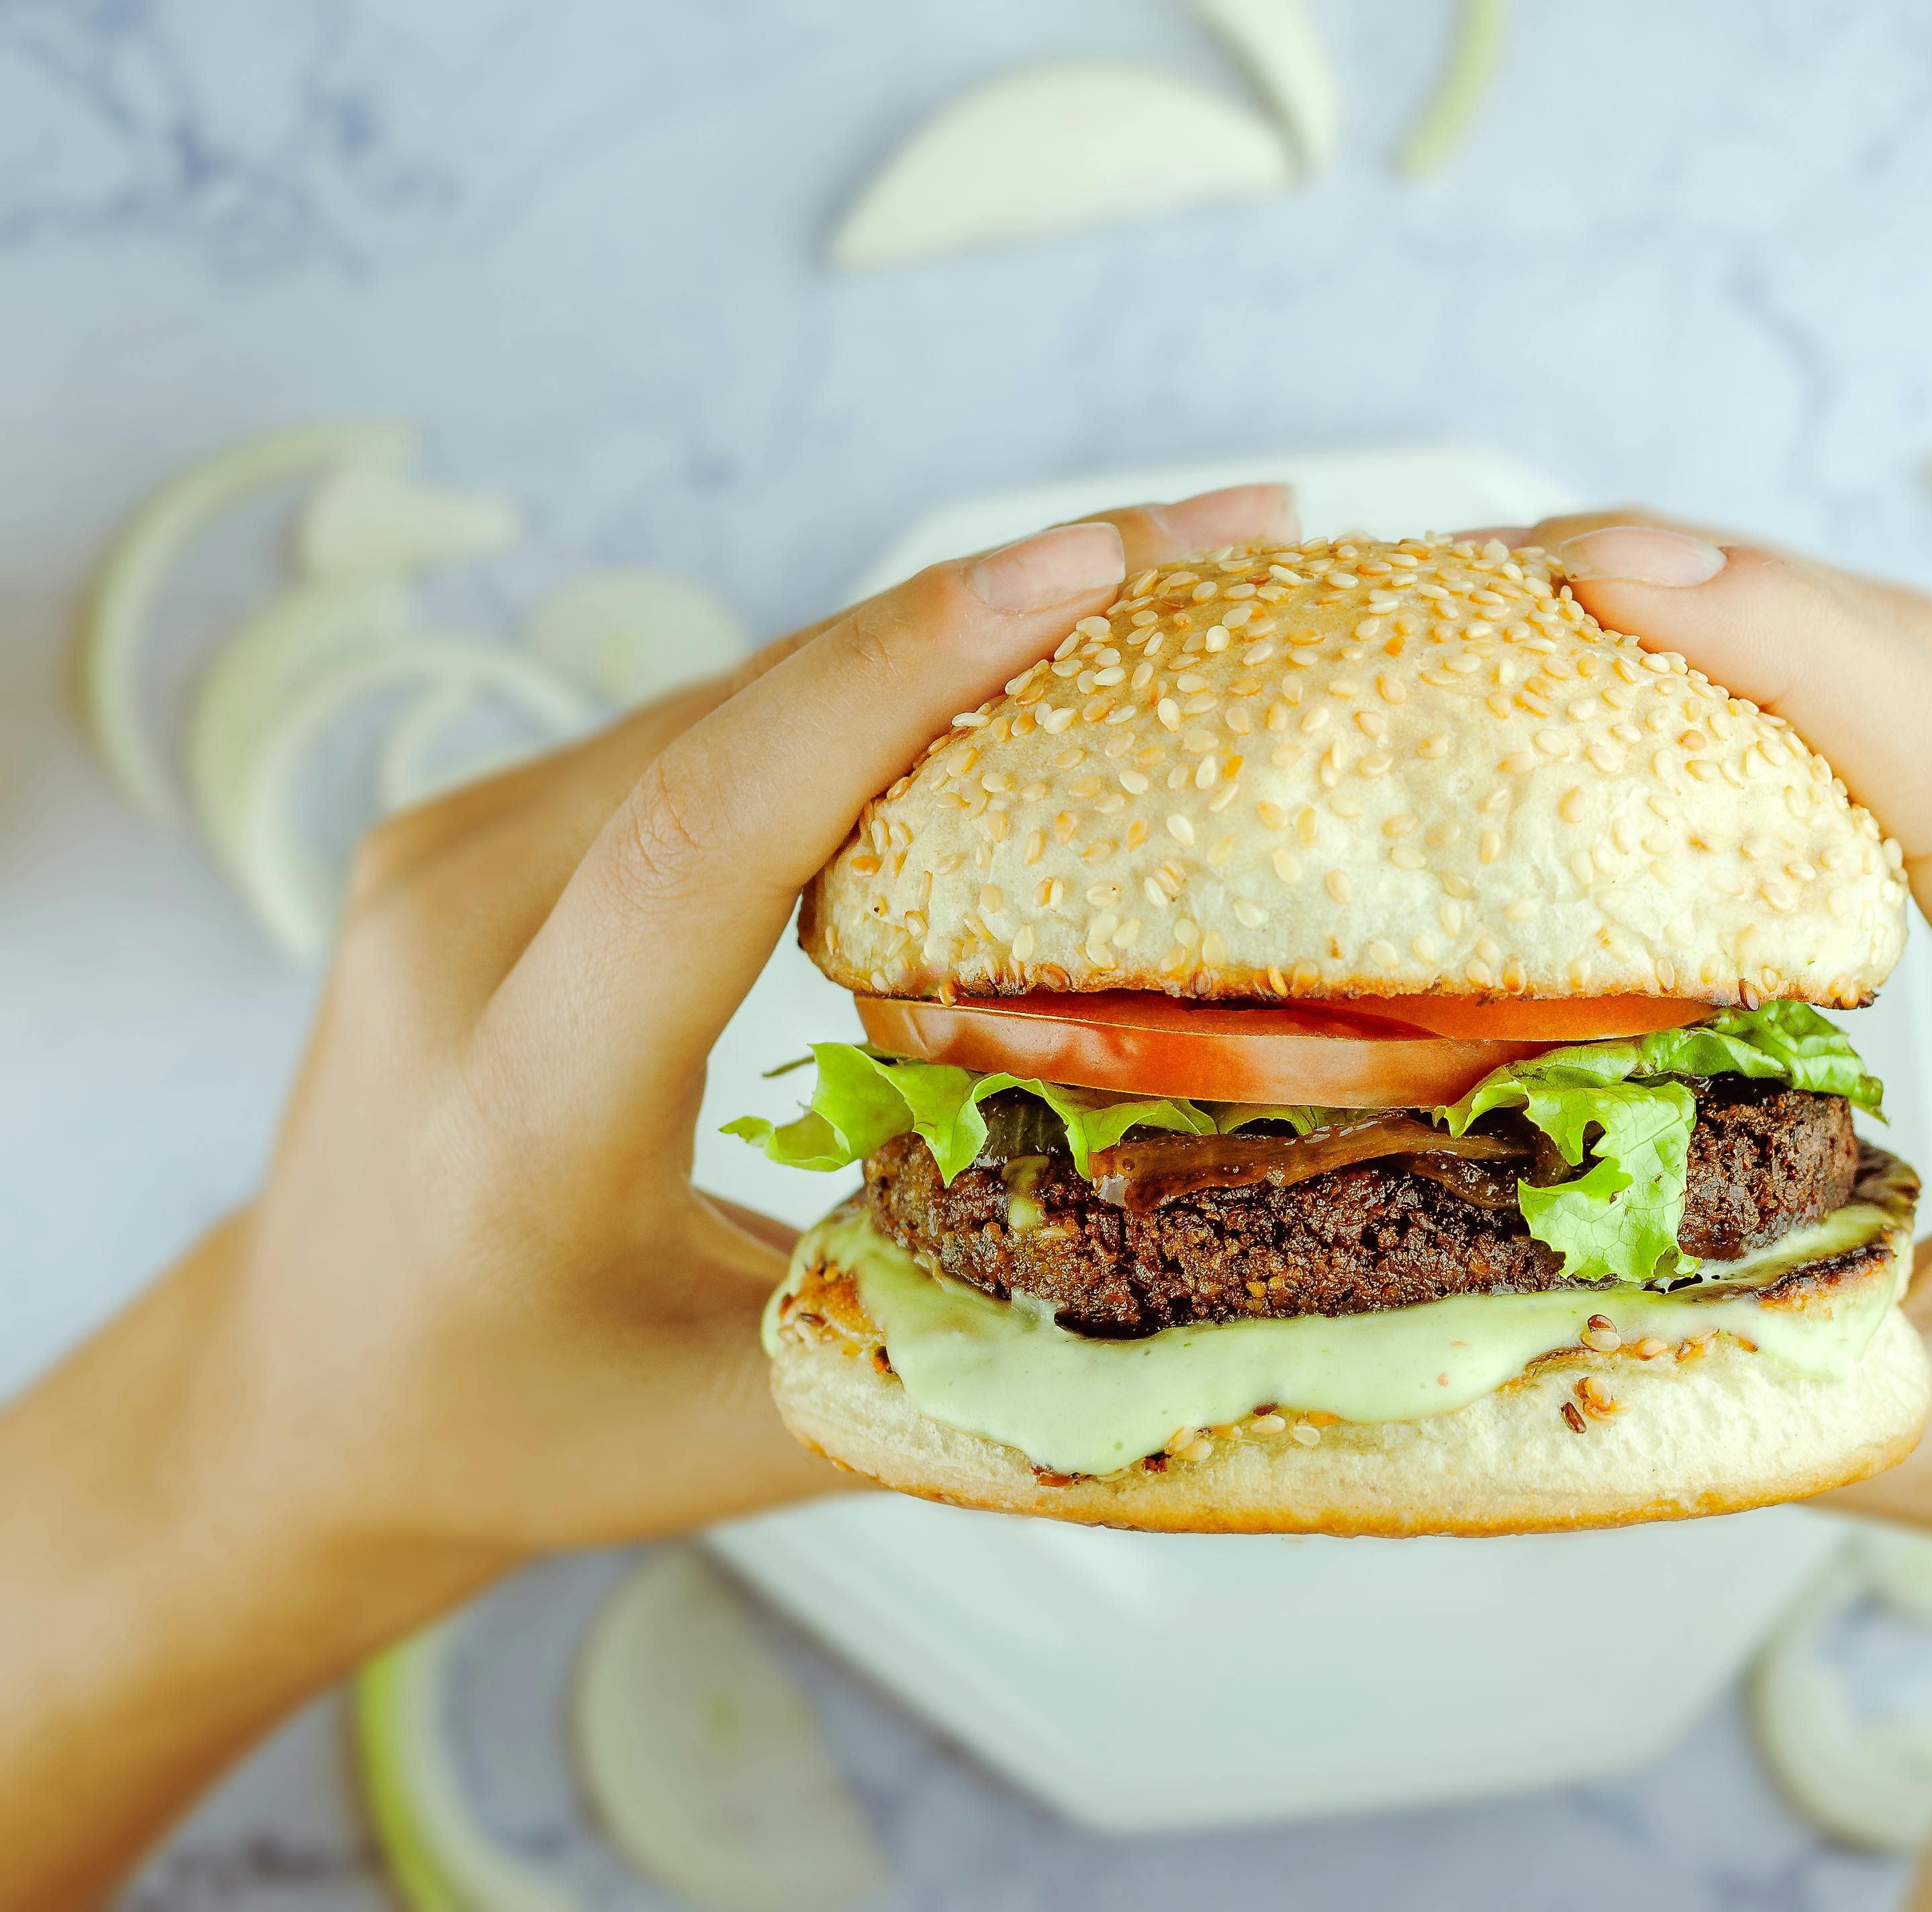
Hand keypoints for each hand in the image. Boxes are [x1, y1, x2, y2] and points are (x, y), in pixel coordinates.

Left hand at [0, 483, 1299, 1910]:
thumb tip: (1202, 1276)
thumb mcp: (737, 1436)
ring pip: (742, 697)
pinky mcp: (489, 826)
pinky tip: (1004, 665)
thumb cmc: (513, 1425)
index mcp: (517, 1102)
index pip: (712, 833)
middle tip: (1230, 532)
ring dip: (948, 628)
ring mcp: (453, 855)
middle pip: (752, 718)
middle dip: (997, 603)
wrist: (295, 1391)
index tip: (1089, 568)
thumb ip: (953, 1354)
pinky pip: (707, 729)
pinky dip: (866, 688)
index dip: (904, 679)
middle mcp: (455, 936)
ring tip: (1158, 580)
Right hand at [1532, 514, 1931, 1909]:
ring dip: (1769, 613)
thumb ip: (1711, 1343)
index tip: (1610, 580)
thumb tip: (1474, 1239)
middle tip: (1503, 570)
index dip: (1795, 664)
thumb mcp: (1918, 1435)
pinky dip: (1828, 670)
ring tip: (1564, 594)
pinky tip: (1700, 661)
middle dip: (1731, 594)